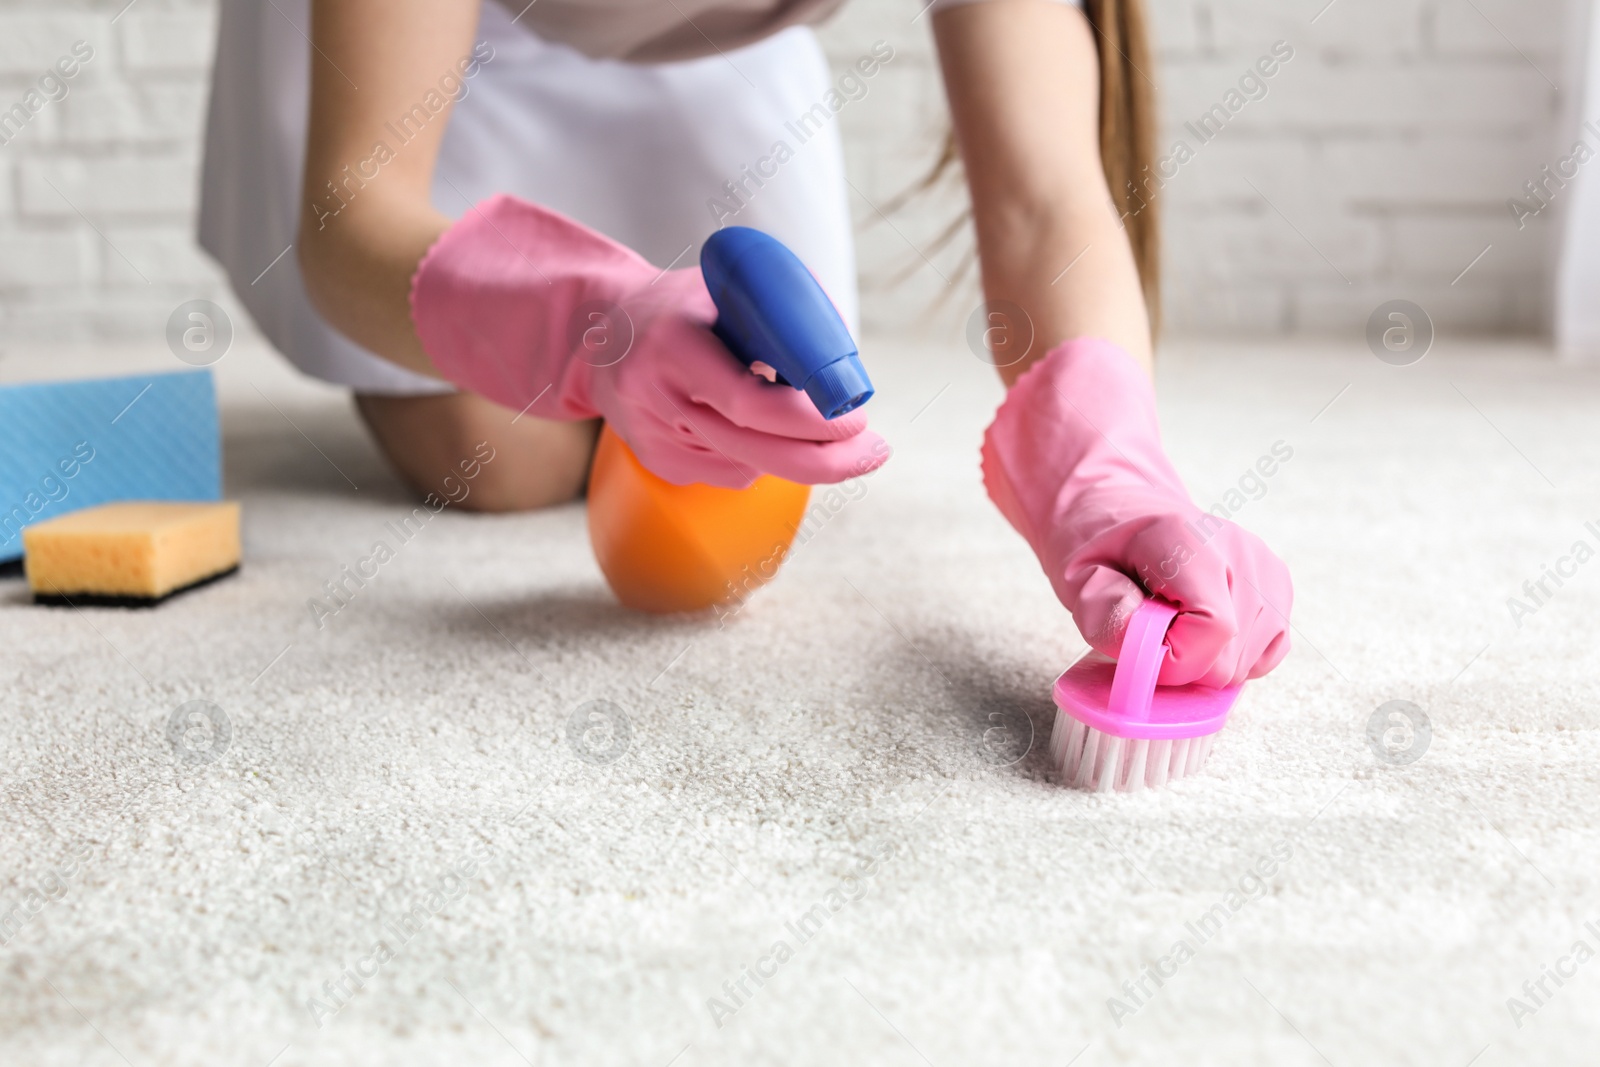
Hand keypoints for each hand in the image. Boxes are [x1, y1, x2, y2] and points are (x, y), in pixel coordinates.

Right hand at [410, 194, 886, 486]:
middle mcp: (659, 400)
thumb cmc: (680, 306)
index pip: (747, 402)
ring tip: (841, 437)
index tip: (856, 414)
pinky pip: (734, 473)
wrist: (598, 336)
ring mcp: (656, 440)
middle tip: (876, 450)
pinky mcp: (661, 465)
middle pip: (757, 451)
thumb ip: (780, 314)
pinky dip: (765, 458)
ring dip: (805, 456)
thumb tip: (844, 353)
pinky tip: (765, 432)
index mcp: (674, 348)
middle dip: (828, 459)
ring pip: (751, 467)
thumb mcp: (724, 288)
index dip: (808, 419)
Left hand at [981, 338, 1291, 686]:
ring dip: (1202, 660)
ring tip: (1171, 619)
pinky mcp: (1278, 589)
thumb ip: (1104, 611)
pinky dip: (1229, 656)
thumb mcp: (1080, 575)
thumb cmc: (1100, 545)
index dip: (1173, 659)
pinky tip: (1198, 626)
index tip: (1140, 643)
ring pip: (1245, 665)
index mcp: (1189, 540)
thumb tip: (1144, 646)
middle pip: (1229, 658)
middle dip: (1181, 662)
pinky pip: (1262, 655)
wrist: (1122, 508)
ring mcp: (1267, 570)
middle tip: (1149, 627)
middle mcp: (1241, 551)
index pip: (1213, 630)